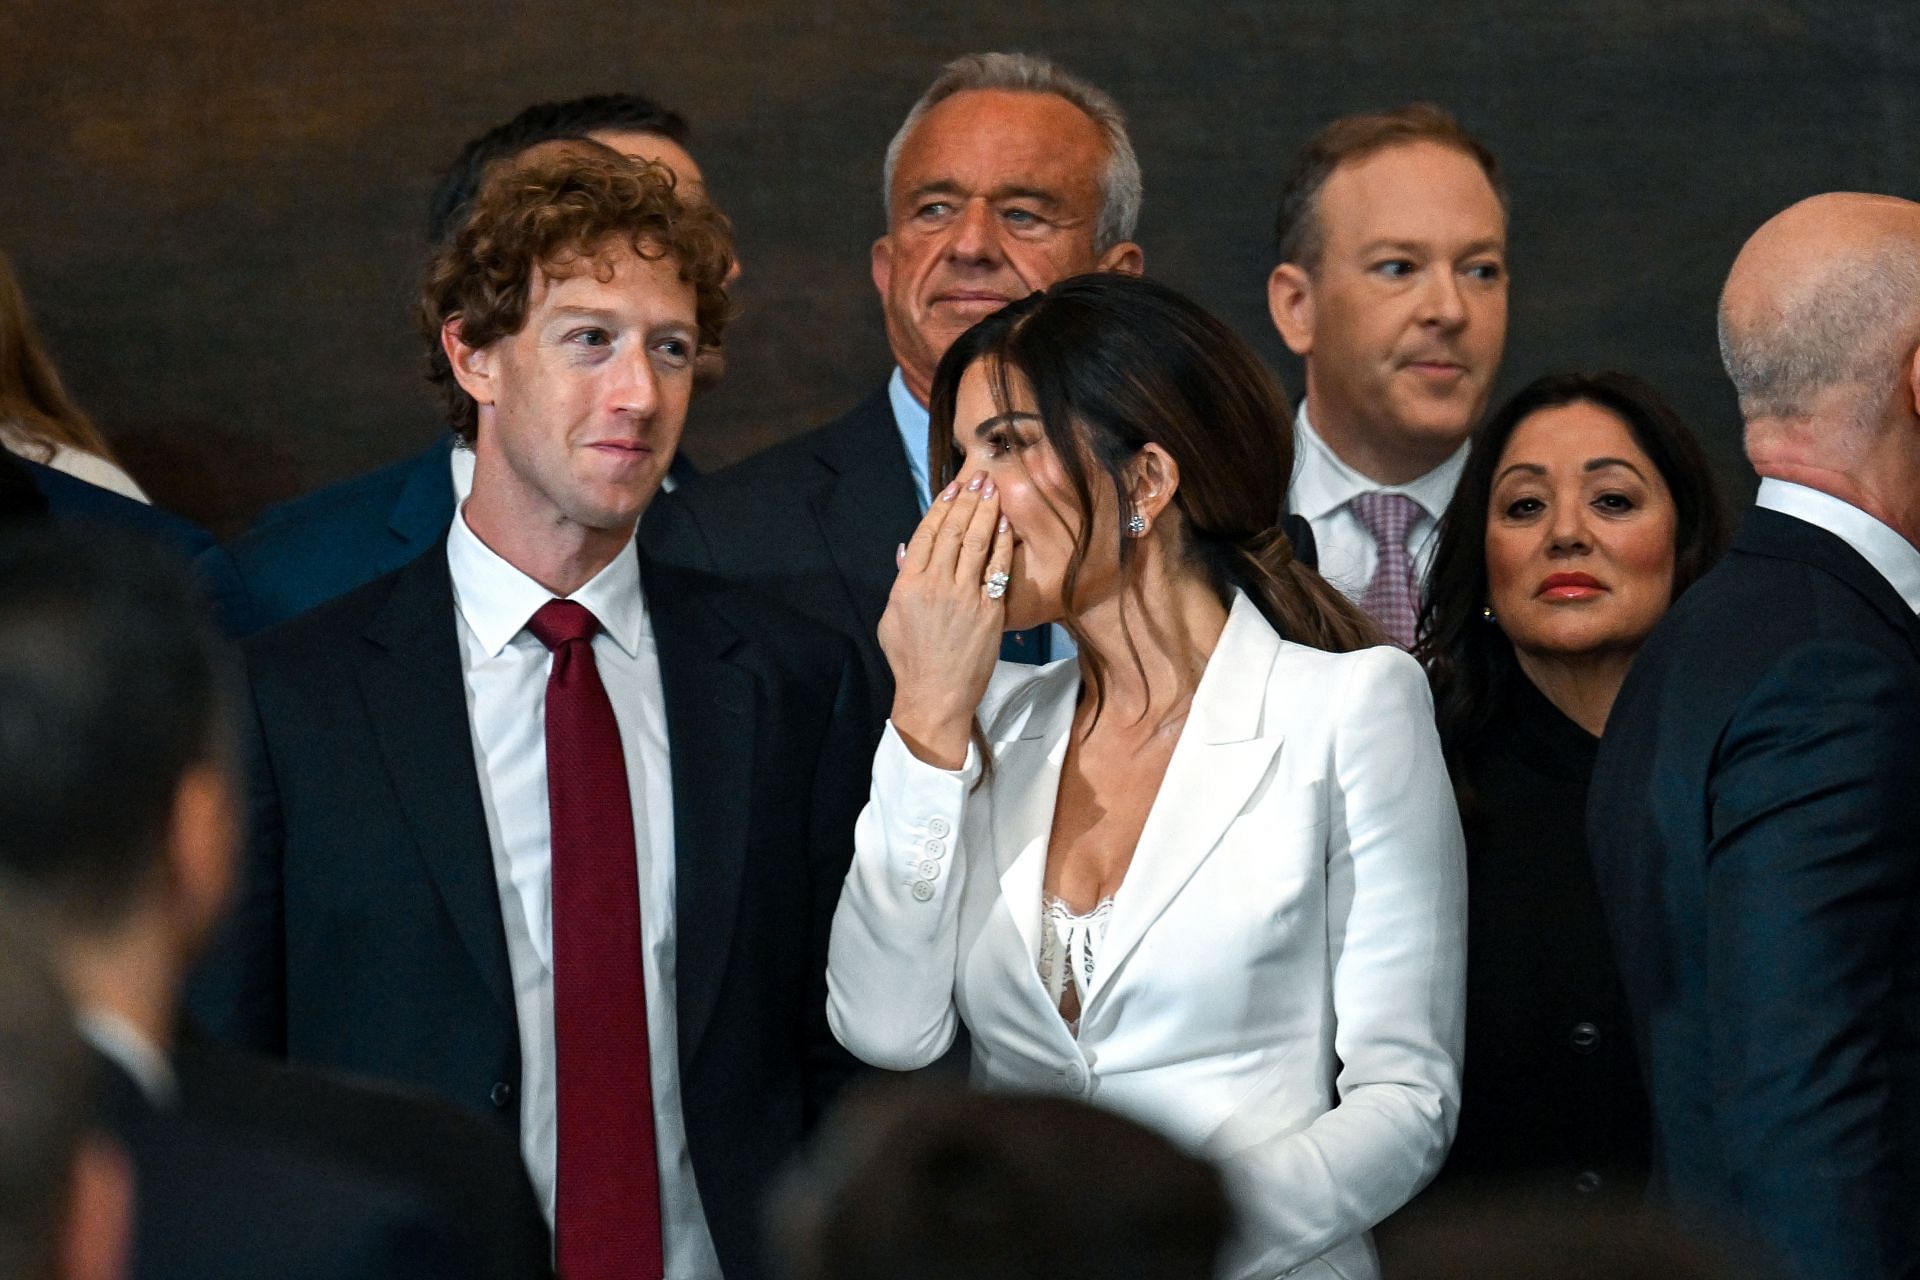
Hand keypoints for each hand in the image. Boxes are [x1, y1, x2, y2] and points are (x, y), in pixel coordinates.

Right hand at [879, 470, 1013, 768]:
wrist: (936, 695)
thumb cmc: (910, 660)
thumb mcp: (891, 619)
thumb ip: (900, 581)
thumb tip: (907, 549)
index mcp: (908, 585)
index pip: (926, 534)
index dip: (941, 507)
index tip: (953, 487)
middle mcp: (936, 585)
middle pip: (953, 531)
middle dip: (968, 500)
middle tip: (980, 477)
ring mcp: (964, 597)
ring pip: (976, 543)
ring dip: (986, 512)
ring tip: (993, 489)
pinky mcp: (988, 610)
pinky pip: (997, 568)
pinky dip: (1001, 543)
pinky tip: (1005, 523)